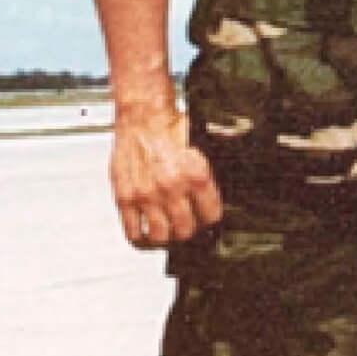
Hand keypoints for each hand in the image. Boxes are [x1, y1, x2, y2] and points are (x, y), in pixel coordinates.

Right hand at [109, 103, 223, 248]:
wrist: (142, 116)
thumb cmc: (170, 126)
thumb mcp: (203, 145)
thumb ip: (212, 169)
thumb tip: (231, 180)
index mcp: (196, 174)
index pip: (211, 215)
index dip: (210, 219)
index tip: (208, 220)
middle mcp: (171, 187)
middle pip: (185, 231)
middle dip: (189, 231)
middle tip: (188, 227)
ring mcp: (146, 195)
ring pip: (160, 237)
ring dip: (166, 238)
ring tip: (168, 233)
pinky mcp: (125, 198)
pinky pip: (133, 232)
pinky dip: (141, 239)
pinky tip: (147, 236)